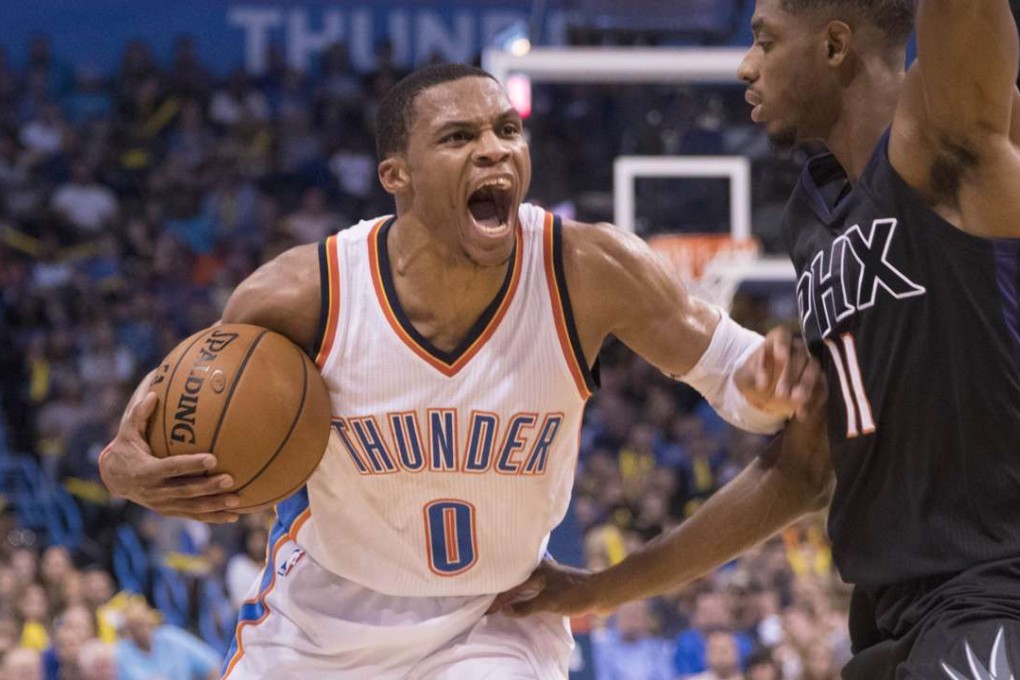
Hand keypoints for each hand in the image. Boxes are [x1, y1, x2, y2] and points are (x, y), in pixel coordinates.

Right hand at [100, 391, 241, 522]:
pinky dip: (213, 517)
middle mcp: (155, 491)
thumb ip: (139, 415)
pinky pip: (194, 515)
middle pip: (186, 490)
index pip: (172, 468)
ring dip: (215, 506)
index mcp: (146, 471)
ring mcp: (163, 504)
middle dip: (208, 487)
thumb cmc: (127, 449)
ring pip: (192, 507)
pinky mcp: (170, 511)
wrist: (116, 479)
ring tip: (237, 502)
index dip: (191, 464)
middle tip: (230, 479)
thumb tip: (153, 394)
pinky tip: (234, 516)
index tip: (212, 458)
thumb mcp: (128, 433)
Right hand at [488, 560, 605, 617]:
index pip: (510, 583)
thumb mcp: (548, 603)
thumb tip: (505, 611)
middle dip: (502, 590)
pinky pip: (533, 590)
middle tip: (488, 602)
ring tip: (501, 603)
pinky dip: (524, 596)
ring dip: (514, 593)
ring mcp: (548, 576)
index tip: (486, 607)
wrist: (602, 592)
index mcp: (536, 569)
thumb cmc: (574, 594)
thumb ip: (525, 607)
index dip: (498, 597)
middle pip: (516, 580)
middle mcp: (541, 569)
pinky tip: (521, 602)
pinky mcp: (556, 585)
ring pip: (524, 585)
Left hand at [735, 326, 821, 420]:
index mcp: (777, 340)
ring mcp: (809, 362)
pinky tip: (802, 414)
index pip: (783, 335)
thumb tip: (764, 384)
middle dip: (791, 374)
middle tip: (781, 394)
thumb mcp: (745, 374)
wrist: (762, 389)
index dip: (783, 345)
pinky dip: (813, 401)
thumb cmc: (753, 376)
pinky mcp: (818, 380)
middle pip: (800, 355)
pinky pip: (822, 388)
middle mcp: (796, 347)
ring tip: (796, 402)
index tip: (780, 358)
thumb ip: (753, 374)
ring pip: (814, 369)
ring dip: (806, 386)